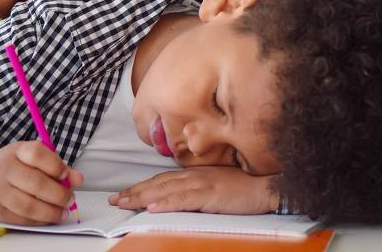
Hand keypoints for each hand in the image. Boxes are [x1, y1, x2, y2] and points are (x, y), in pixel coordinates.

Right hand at [0, 141, 83, 224]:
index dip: (55, 165)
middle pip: (35, 183)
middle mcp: (5, 170)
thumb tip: (77, 178)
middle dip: (59, 194)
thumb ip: (56, 165)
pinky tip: (49, 217)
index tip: (66, 174)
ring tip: (63, 212)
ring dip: (51, 211)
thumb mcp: (31, 157)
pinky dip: (40, 220)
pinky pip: (22, 219)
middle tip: (70, 199)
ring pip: (29, 205)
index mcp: (17, 151)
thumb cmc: (12, 166)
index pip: (36, 154)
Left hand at [107, 167, 277, 214]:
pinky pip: (183, 199)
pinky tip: (153, 207)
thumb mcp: (215, 186)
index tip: (123, 194)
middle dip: (134, 192)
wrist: (267, 186)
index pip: (161, 180)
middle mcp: (193, 176)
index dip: (140, 187)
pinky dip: (166, 202)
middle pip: (157, 183)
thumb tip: (176, 199)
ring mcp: (201, 183)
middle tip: (114, 200)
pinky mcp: (210, 194)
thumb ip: (196, 190)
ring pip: (164, 190)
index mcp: (193, 174)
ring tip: (124, 203)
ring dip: (142, 197)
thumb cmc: (243, 188)